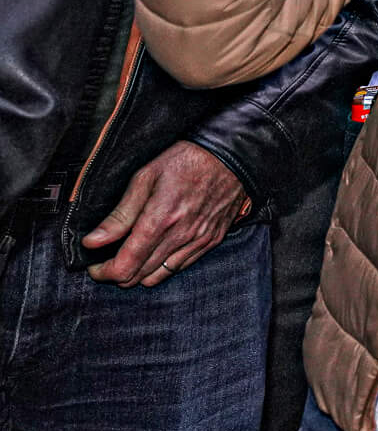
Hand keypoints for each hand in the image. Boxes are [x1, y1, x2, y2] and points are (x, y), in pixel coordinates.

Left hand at [83, 141, 248, 286]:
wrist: (231, 154)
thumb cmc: (185, 159)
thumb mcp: (146, 177)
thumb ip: (119, 215)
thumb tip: (92, 241)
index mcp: (160, 220)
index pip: (124, 266)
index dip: (103, 272)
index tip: (94, 264)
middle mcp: (180, 236)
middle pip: (138, 276)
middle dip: (117, 273)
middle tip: (109, 258)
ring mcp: (199, 240)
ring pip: (159, 276)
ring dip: (139, 272)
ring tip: (132, 255)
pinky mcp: (212, 240)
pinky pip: (181, 267)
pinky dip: (163, 266)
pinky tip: (157, 250)